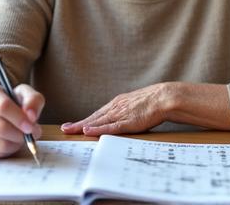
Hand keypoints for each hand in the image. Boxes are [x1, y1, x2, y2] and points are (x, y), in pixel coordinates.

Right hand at [0, 82, 44, 157]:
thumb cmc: (11, 101)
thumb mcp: (24, 94)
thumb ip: (33, 100)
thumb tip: (31, 115)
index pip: (3, 106)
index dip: (19, 118)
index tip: (31, 126)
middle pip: (1, 127)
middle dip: (20, 133)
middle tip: (31, 133)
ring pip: (0, 143)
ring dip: (16, 142)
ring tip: (20, 134)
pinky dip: (10, 149)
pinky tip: (10, 140)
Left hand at [60, 83, 174, 135]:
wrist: (164, 97)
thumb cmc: (154, 102)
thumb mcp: (136, 105)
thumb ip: (127, 111)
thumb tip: (124, 119)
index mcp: (118, 103)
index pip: (98, 114)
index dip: (85, 120)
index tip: (74, 124)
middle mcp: (116, 107)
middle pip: (94, 117)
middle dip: (78, 124)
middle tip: (65, 129)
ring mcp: (120, 114)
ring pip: (98, 121)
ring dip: (83, 126)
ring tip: (70, 131)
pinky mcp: (127, 121)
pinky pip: (109, 127)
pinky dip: (97, 129)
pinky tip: (87, 131)